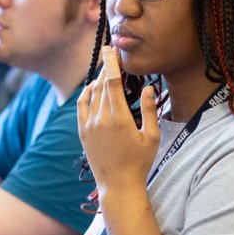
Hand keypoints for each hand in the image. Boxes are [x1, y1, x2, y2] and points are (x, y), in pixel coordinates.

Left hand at [76, 46, 160, 199]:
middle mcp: (100, 120)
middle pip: (100, 84)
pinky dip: (86, 94)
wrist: (118, 185)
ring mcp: (89, 126)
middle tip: (111, 54)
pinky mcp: (82, 133)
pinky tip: (92, 88)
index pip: (112, 82)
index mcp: (119, 119)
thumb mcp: (152, 136)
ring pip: (91, 94)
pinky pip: (81, 106)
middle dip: (105, 67)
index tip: (110, 49)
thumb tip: (148, 87)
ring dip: (97, 79)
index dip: (111, 63)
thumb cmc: (140, 162)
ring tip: (105, 70)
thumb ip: (151, 110)